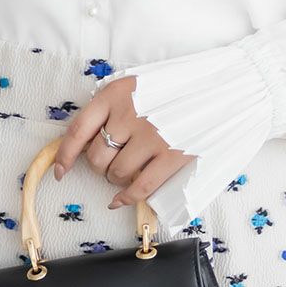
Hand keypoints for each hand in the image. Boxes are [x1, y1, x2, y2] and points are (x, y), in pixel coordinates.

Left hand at [53, 77, 195, 209]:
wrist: (224, 88)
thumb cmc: (179, 88)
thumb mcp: (139, 86)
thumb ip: (113, 108)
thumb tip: (87, 144)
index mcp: (116, 94)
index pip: (78, 129)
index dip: (66, 155)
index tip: (61, 170)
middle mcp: (129, 114)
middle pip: (97, 156)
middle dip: (101, 166)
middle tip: (114, 162)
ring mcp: (151, 136)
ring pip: (117, 173)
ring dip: (118, 179)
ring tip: (131, 169)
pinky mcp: (172, 155)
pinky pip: (140, 186)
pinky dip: (127, 197)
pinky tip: (120, 200)